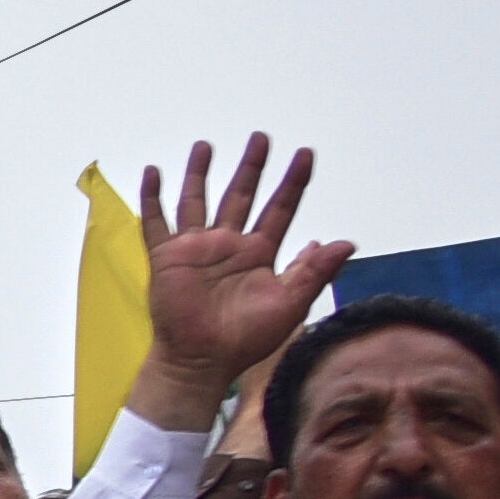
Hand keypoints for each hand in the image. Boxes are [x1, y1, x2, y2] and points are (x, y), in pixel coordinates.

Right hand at [129, 133, 347, 413]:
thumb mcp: (290, 304)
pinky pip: (157, 222)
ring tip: (205, 146)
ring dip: (200, 173)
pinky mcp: (168, 257)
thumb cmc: (247, 338)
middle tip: (261, 138)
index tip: (305, 154)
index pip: (281, 208)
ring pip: (198, 200)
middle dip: (252, 167)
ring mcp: (197, 247)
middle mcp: (229, 243)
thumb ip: (315, 271)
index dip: (293, 182)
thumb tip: (347, 243)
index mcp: (260, 252)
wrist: (203, 360)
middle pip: (242, 194)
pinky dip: (152, 198)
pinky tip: (153, 173)